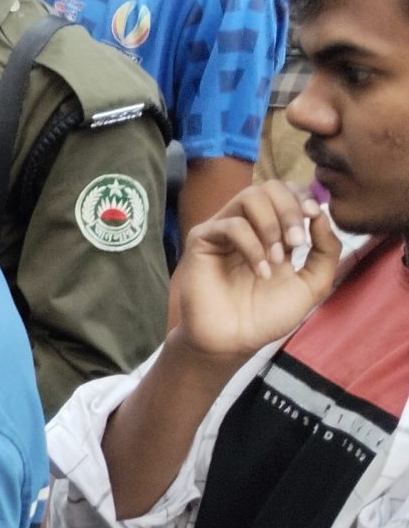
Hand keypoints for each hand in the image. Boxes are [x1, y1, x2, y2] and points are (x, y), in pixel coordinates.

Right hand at [170, 182, 340, 363]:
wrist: (234, 341)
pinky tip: (260, 272)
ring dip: (271, 225)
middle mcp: (248, 225)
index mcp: (272, 231)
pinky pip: (232, 225)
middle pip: (270, 186)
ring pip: (249, 196)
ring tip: (276, 258)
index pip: (287, 192)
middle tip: (297, 243)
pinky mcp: (203, 240)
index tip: (315, 216)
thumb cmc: (267, 316)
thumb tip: (321, 216)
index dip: (303, 197)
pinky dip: (253, 247)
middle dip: (291, 210)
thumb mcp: (311, 285)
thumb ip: (325, 252)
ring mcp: (223, 230)